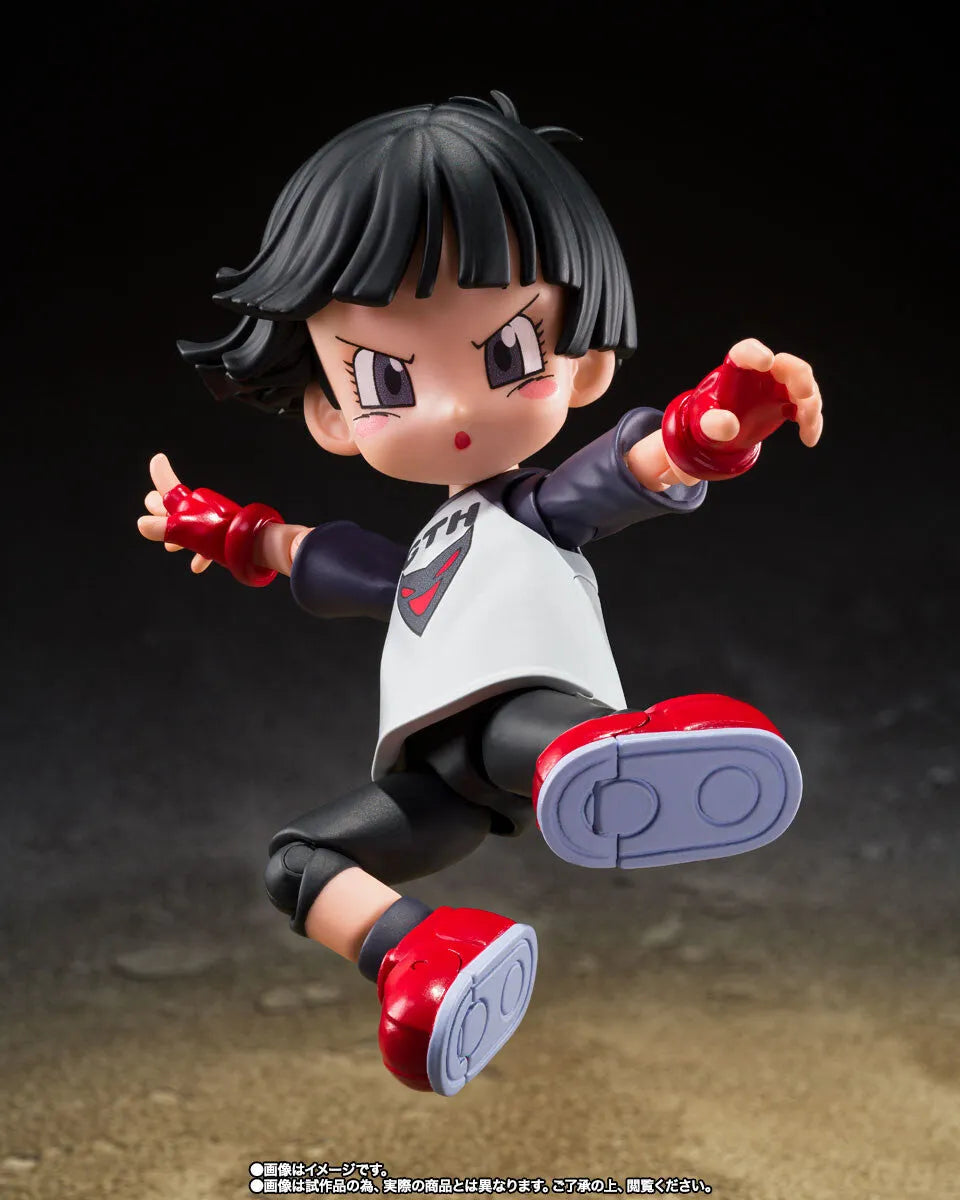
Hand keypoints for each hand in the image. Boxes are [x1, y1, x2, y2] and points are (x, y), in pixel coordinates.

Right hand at [137, 453, 213, 573]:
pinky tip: (196, 566)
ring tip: (170, 547)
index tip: (159, 459)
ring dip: (178, 537)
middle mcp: (202, 509)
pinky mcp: (224, 538)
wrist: (254, 545)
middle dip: (162, 513)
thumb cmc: (220, 533)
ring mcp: (214, 523)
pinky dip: (200, 555)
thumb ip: (162, 526)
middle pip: (177, 507)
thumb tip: (141, 523)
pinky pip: (209, 545)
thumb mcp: (186, 529)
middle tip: (155, 517)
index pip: (168, 486)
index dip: (161, 475)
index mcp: (190, 501)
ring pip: (191, 527)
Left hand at [634, 339, 823, 487]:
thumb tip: (730, 426)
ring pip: (803, 386)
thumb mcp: (704, 424)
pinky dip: (812, 423)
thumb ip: (713, 424)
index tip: (767, 361)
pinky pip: (806, 409)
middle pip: (786, 365)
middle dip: (799, 376)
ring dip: (810, 404)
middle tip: (804, 393)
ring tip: (807, 424)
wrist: (720, 430)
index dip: (756, 354)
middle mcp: (762, 372)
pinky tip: (809, 439)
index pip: (746, 352)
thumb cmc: (708, 419)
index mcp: (737, 368)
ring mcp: (778, 386)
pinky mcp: (788, 402)